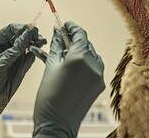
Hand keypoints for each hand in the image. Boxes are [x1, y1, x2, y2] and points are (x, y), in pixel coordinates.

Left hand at [0, 23, 46, 129]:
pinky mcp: (18, 69)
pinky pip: (28, 58)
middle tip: (40, 37)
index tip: (31, 30)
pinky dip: (34, 54)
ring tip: (42, 42)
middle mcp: (3, 50)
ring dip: (34, 43)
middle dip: (30, 35)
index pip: (9, 30)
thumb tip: (25, 36)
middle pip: (19, 36)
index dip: (21, 28)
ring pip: (25, 46)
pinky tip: (38, 52)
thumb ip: (12, 52)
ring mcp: (11, 59)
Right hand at [32, 21, 104, 137]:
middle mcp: (93, 64)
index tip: (65, 24)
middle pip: (86, 44)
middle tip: (61, 39)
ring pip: (91, 55)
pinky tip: (72, 68)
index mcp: (80, 57)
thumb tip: (57, 32)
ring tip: (65, 56)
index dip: (72, 27)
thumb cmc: (49, 97)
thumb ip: (56, 46)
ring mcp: (99, 76)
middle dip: (74, 40)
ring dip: (80, 52)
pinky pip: (94, 68)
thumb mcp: (50, 66)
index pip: (80, 34)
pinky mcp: (99, 85)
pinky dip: (85, 64)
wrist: (57, 124)